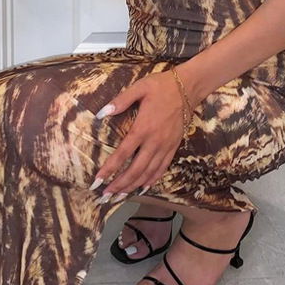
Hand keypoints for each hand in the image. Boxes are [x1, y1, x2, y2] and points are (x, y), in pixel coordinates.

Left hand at [90, 70, 185, 199]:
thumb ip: (120, 101)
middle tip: (105, 196)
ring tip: (119, 197)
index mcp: (143, 128)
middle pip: (135, 170)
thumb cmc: (161, 86)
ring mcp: (165, 146)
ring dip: (133, 187)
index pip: (123, 154)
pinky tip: (142, 188)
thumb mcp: (139, 88)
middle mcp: (154, 141)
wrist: (188, 88)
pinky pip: (162, 169)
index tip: (97, 181)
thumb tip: (101, 113)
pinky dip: (151, 181)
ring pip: (148, 173)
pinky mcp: (173, 147)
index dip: (109, 169)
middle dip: (119, 185)